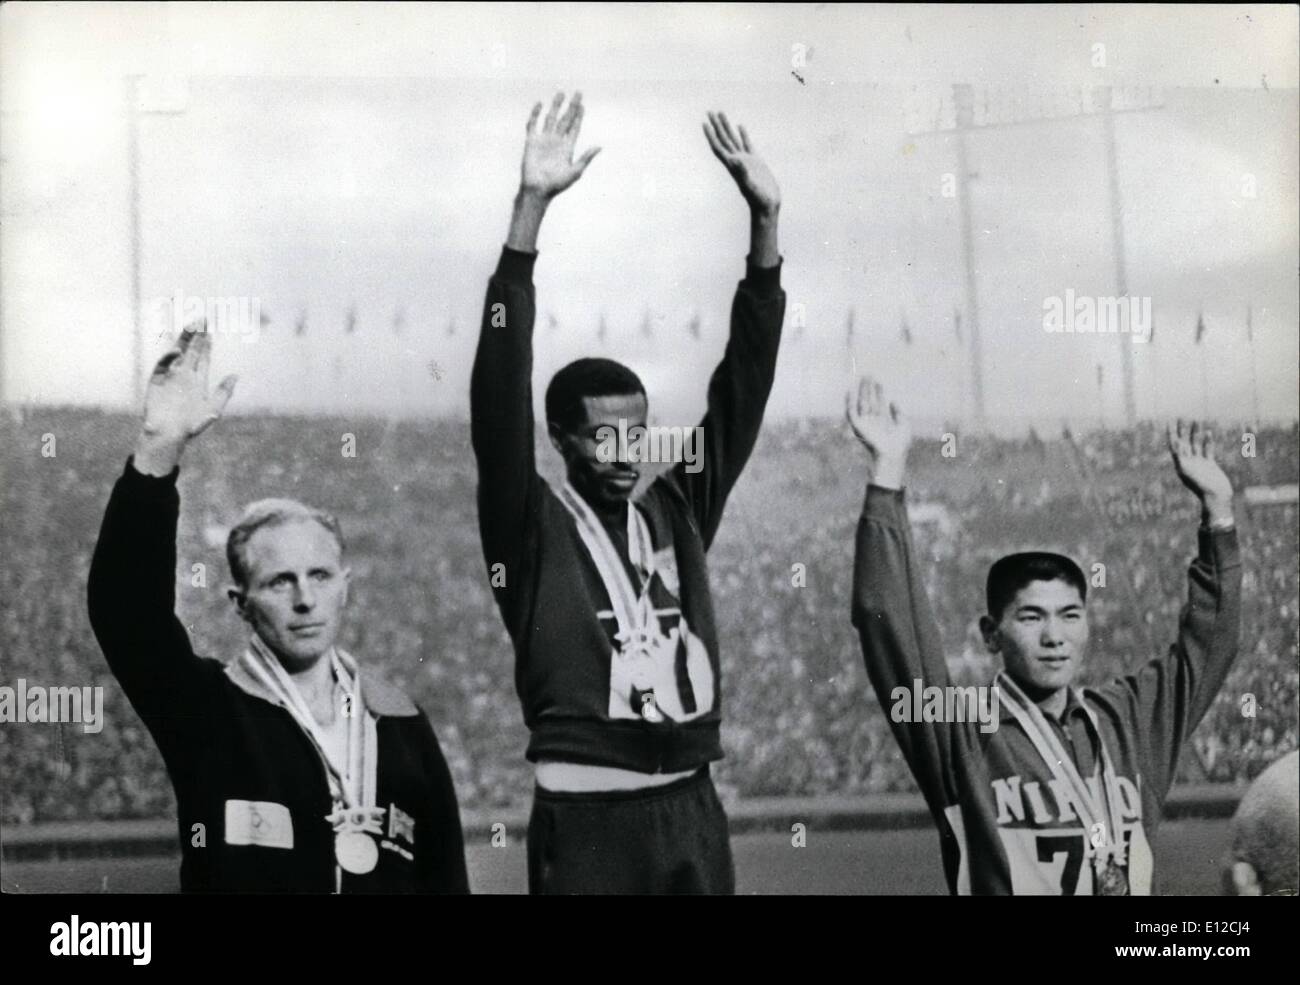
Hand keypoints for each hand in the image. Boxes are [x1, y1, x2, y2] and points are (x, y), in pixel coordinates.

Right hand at [135, 322, 235, 473]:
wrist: (170, 436)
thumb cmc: (191, 425)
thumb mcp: (213, 409)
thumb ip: (224, 392)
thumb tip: (235, 375)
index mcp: (197, 381)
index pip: (203, 357)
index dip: (206, 344)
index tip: (210, 330)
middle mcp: (184, 375)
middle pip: (191, 351)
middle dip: (197, 336)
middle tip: (202, 318)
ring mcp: (170, 377)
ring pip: (177, 353)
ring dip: (183, 340)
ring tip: (191, 325)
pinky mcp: (156, 382)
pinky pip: (162, 366)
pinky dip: (169, 357)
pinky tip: (178, 351)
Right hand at [519, 91, 600, 199]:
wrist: (538, 189)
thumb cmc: (557, 185)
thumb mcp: (575, 172)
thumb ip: (586, 158)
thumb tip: (599, 146)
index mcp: (567, 148)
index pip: (574, 127)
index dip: (579, 116)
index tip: (582, 105)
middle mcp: (556, 141)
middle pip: (565, 119)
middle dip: (571, 106)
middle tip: (577, 93)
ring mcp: (544, 140)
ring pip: (551, 118)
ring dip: (556, 106)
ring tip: (561, 93)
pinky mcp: (531, 142)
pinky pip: (533, 124)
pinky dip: (535, 114)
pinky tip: (540, 104)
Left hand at [702, 111, 779, 217]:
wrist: (767, 206)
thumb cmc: (759, 199)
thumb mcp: (750, 185)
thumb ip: (742, 173)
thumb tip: (735, 160)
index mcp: (733, 166)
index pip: (719, 147)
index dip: (711, 136)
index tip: (705, 123)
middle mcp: (737, 161)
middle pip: (723, 140)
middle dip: (716, 126)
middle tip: (709, 111)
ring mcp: (746, 160)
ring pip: (733, 139)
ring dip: (726, 127)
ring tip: (721, 113)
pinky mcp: (756, 161)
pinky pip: (747, 144)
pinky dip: (743, 134)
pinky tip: (740, 126)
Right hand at [847, 375, 910, 489]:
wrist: (892, 454)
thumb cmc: (900, 443)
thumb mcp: (903, 424)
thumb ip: (898, 412)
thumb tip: (893, 401)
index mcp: (883, 421)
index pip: (879, 403)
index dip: (879, 392)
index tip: (879, 381)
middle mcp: (873, 421)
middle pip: (870, 400)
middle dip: (869, 388)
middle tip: (869, 375)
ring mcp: (865, 423)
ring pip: (862, 403)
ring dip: (861, 391)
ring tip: (863, 379)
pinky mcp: (857, 427)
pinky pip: (851, 413)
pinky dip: (849, 403)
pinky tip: (851, 392)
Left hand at [1167, 419, 1233, 524]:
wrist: (1217, 497)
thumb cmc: (1202, 486)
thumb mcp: (1188, 472)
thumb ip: (1181, 458)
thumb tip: (1176, 445)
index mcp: (1180, 464)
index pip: (1174, 445)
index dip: (1172, 433)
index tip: (1170, 421)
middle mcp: (1188, 462)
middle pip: (1184, 442)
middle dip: (1183, 430)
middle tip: (1182, 417)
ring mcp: (1199, 463)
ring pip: (1196, 444)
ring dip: (1196, 432)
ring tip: (1197, 420)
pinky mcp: (1209, 464)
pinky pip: (1207, 450)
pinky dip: (1207, 441)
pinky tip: (1208, 432)